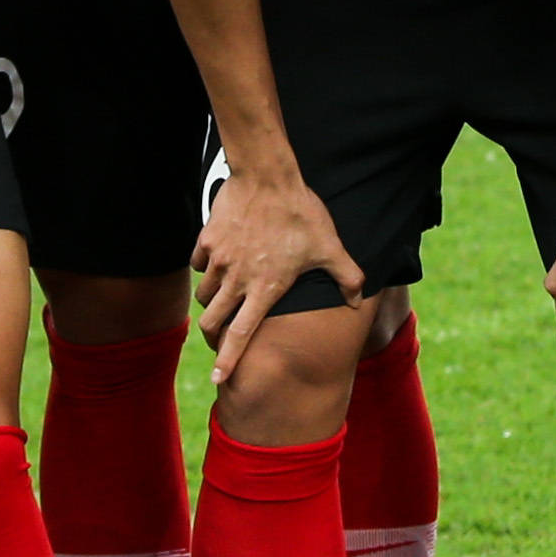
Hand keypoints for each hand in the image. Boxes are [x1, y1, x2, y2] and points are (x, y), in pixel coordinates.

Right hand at [192, 163, 362, 386]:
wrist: (267, 176)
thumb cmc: (300, 212)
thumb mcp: (329, 246)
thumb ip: (346, 276)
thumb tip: (358, 300)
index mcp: (265, 288)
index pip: (241, 334)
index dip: (228, 360)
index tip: (218, 380)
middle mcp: (237, 280)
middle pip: (212, 321)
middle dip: (212, 336)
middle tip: (217, 338)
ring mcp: (218, 260)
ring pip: (204, 294)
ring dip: (212, 300)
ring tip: (224, 295)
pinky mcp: (206, 241)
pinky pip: (198, 265)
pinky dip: (205, 269)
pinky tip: (219, 261)